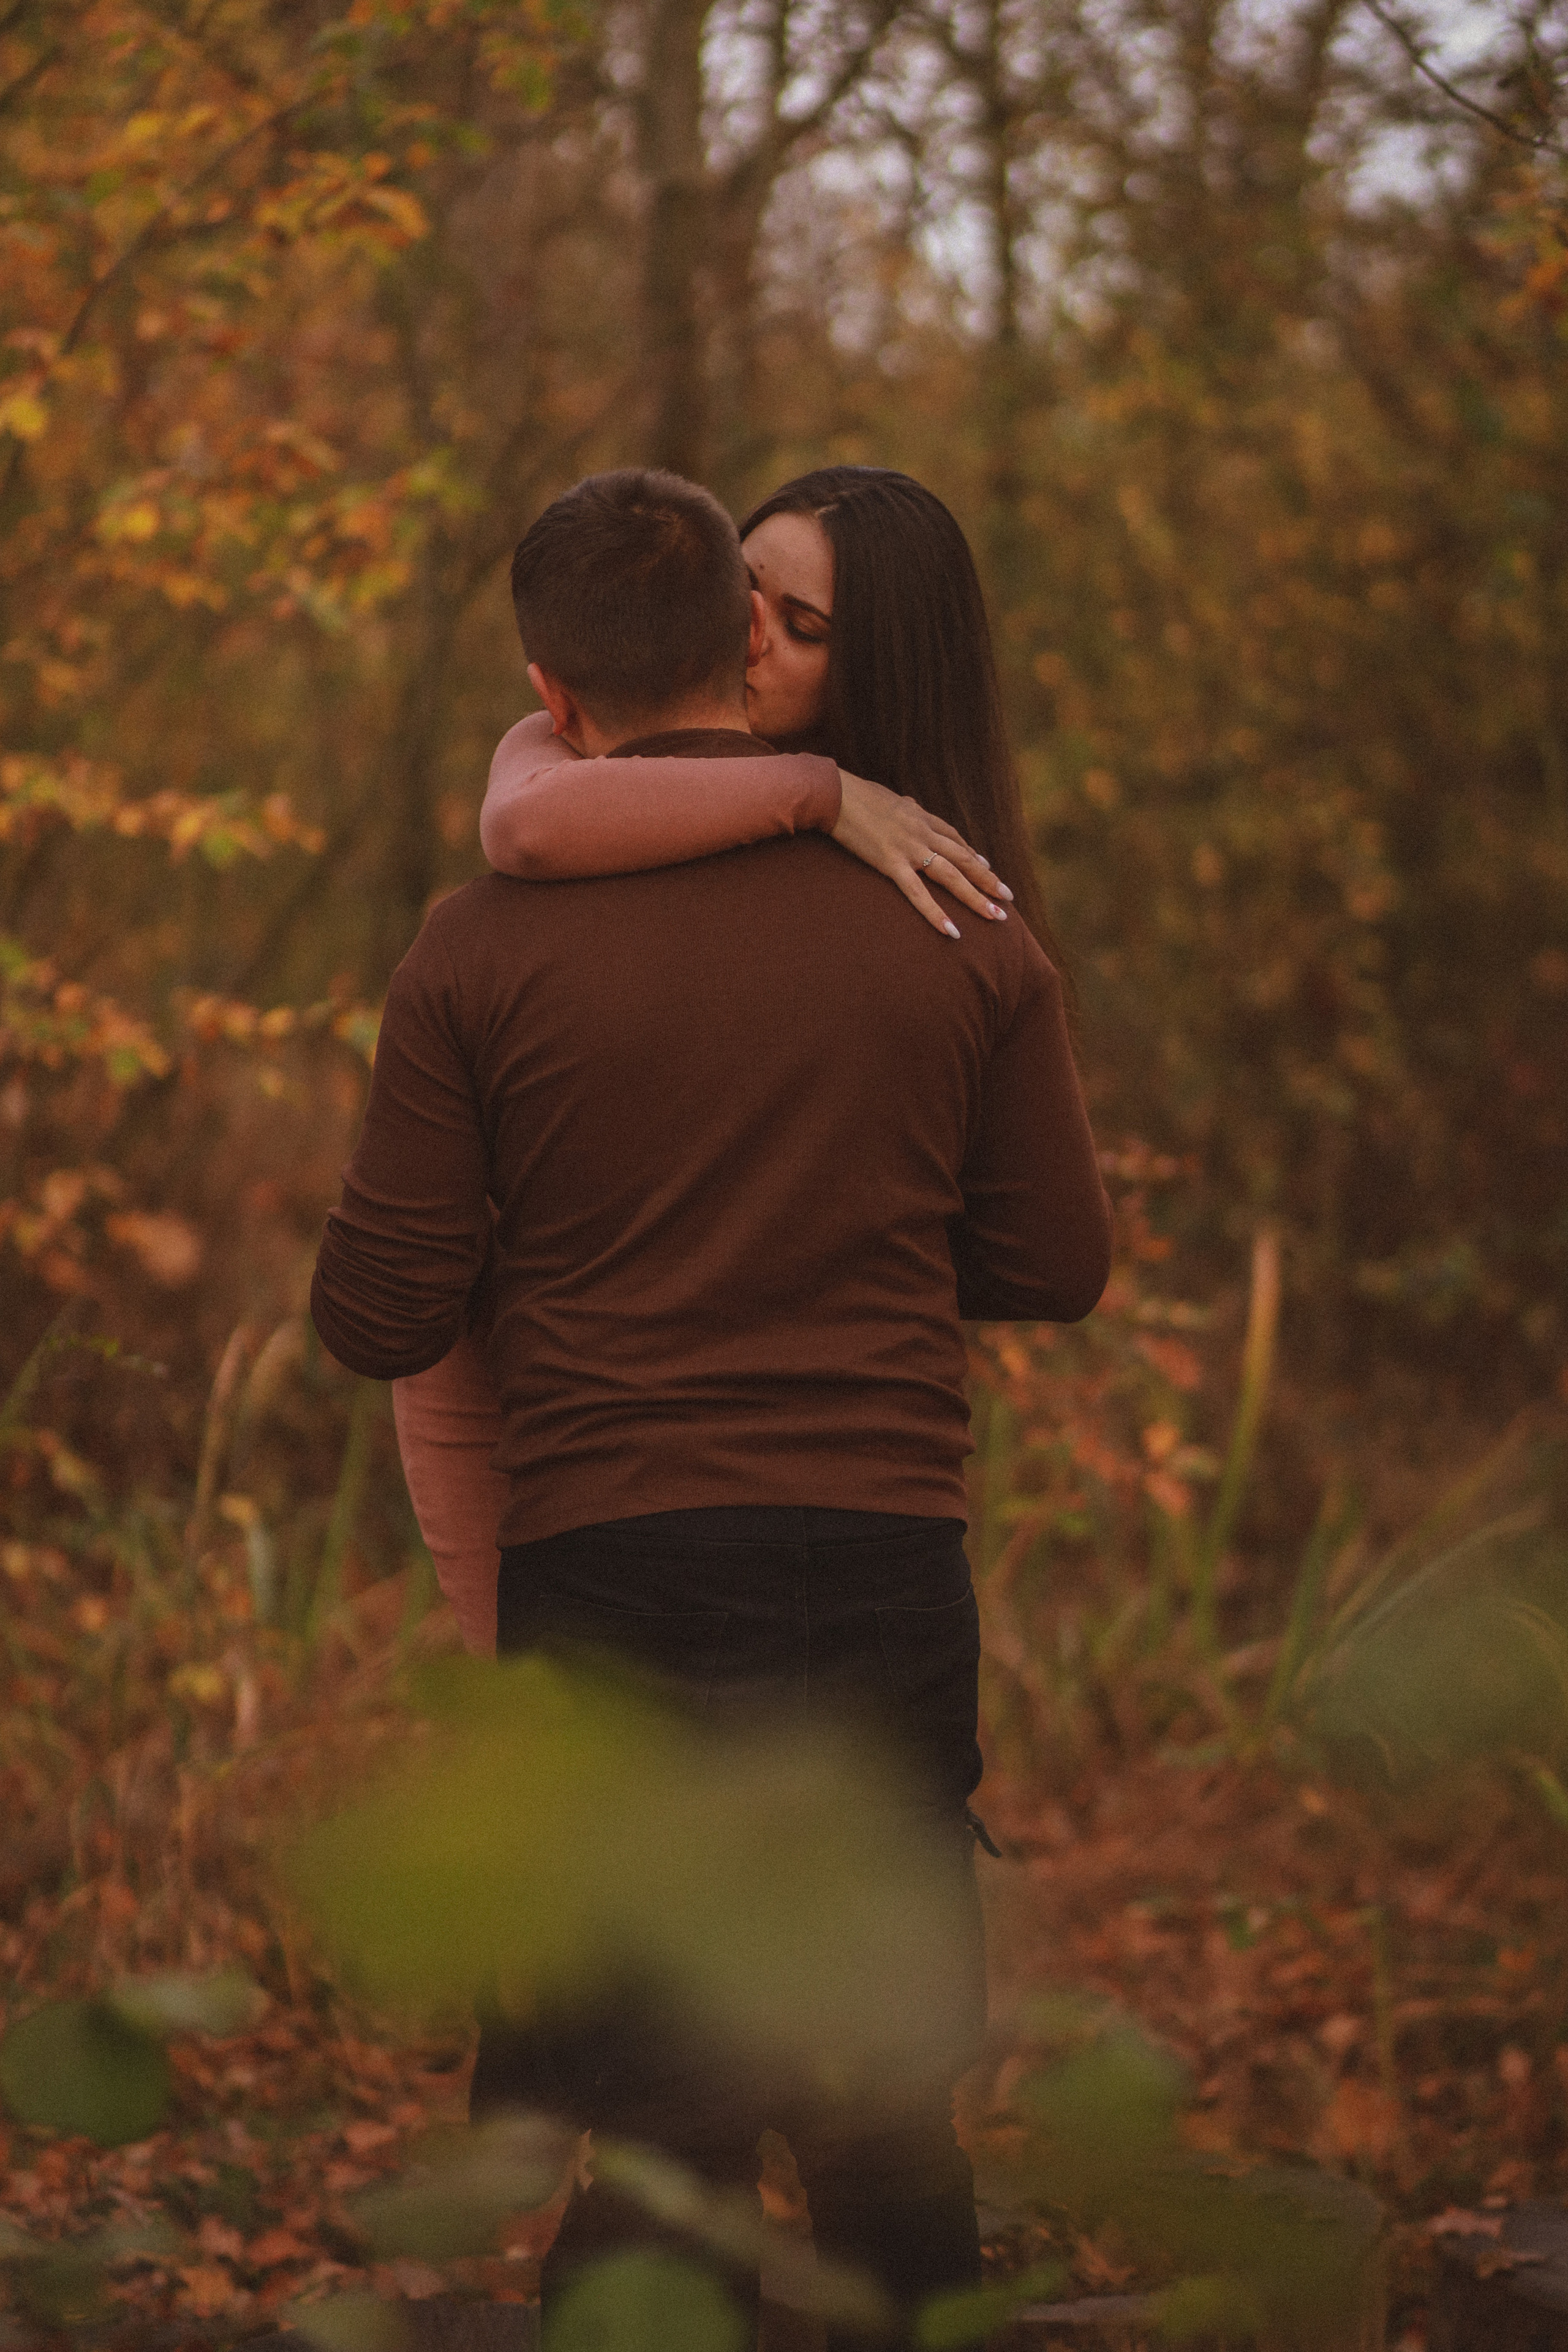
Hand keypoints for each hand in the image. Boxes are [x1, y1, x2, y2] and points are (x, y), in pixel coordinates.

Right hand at [830, 769, 1012, 936]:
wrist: (837, 795)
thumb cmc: (857, 796)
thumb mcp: (890, 800)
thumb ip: (904, 808)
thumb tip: (908, 806)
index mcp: (921, 817)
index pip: (955, 838)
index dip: (973, 855)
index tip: (987, 868)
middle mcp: (923, 832)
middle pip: (963, 858)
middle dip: (987, 879)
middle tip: (1008, 897)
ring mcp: (910, 849)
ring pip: (952, 876)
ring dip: (976, 897)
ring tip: (996, 916)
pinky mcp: (892, 863)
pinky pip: (919, 894)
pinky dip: (937, 913)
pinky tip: (952, 931)